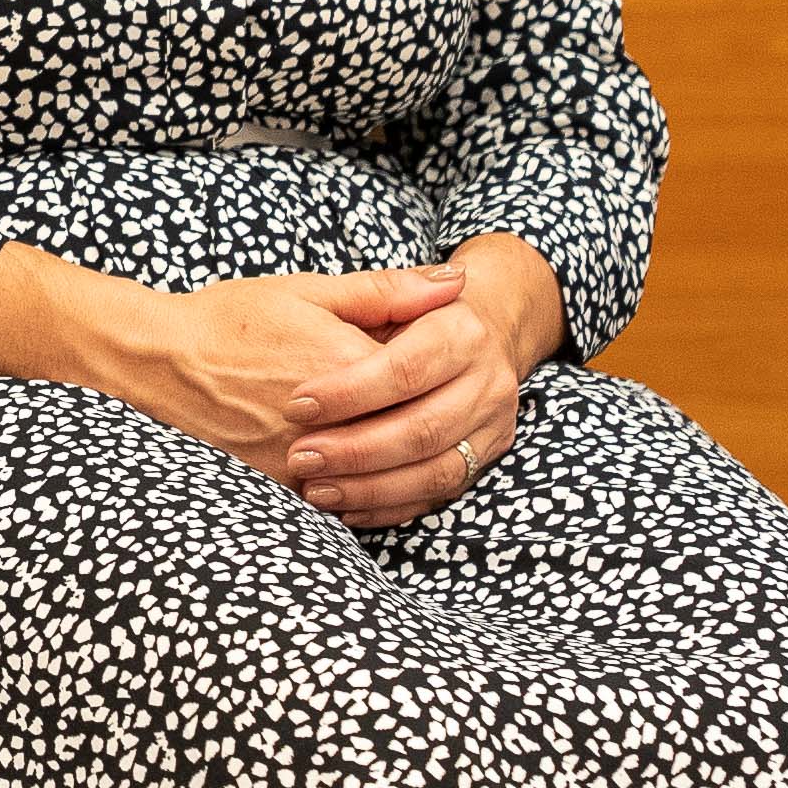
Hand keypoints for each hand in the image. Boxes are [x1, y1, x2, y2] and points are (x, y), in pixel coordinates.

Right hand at [98, 265, 469, 481]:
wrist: (160, 362)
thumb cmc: (232, 320)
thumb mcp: (309, 291)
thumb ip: (387, 291)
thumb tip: (455, 282)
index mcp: (350, 363)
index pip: (427, 379)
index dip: (432, 372)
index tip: (420, 362)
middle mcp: (335, 420)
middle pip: (413, 431)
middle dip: (419, 418)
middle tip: (404, 402)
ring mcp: (307, 460)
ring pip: (383, 474)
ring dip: (396, 461)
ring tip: (384, 434)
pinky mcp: (283, 488)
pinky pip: (344, 501)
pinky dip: (358, 489)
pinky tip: (354, 467)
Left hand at [281, 233, 563, 527]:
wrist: (469, 340)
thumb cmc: (409, 316)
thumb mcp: (386, 295)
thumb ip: (390, 288)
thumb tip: (444, 279)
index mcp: (463, 334)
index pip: (405, 370)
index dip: (349, 392)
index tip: (295, 405)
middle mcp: (488, 383)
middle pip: (423, 428)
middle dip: (356, 450)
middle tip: (300, 458)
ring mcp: (491, 427)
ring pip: (436, 471)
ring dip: (371, 487)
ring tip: (315, 488)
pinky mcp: (482, 460)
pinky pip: (438, 495)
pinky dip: (389, 507)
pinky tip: (343, 508)